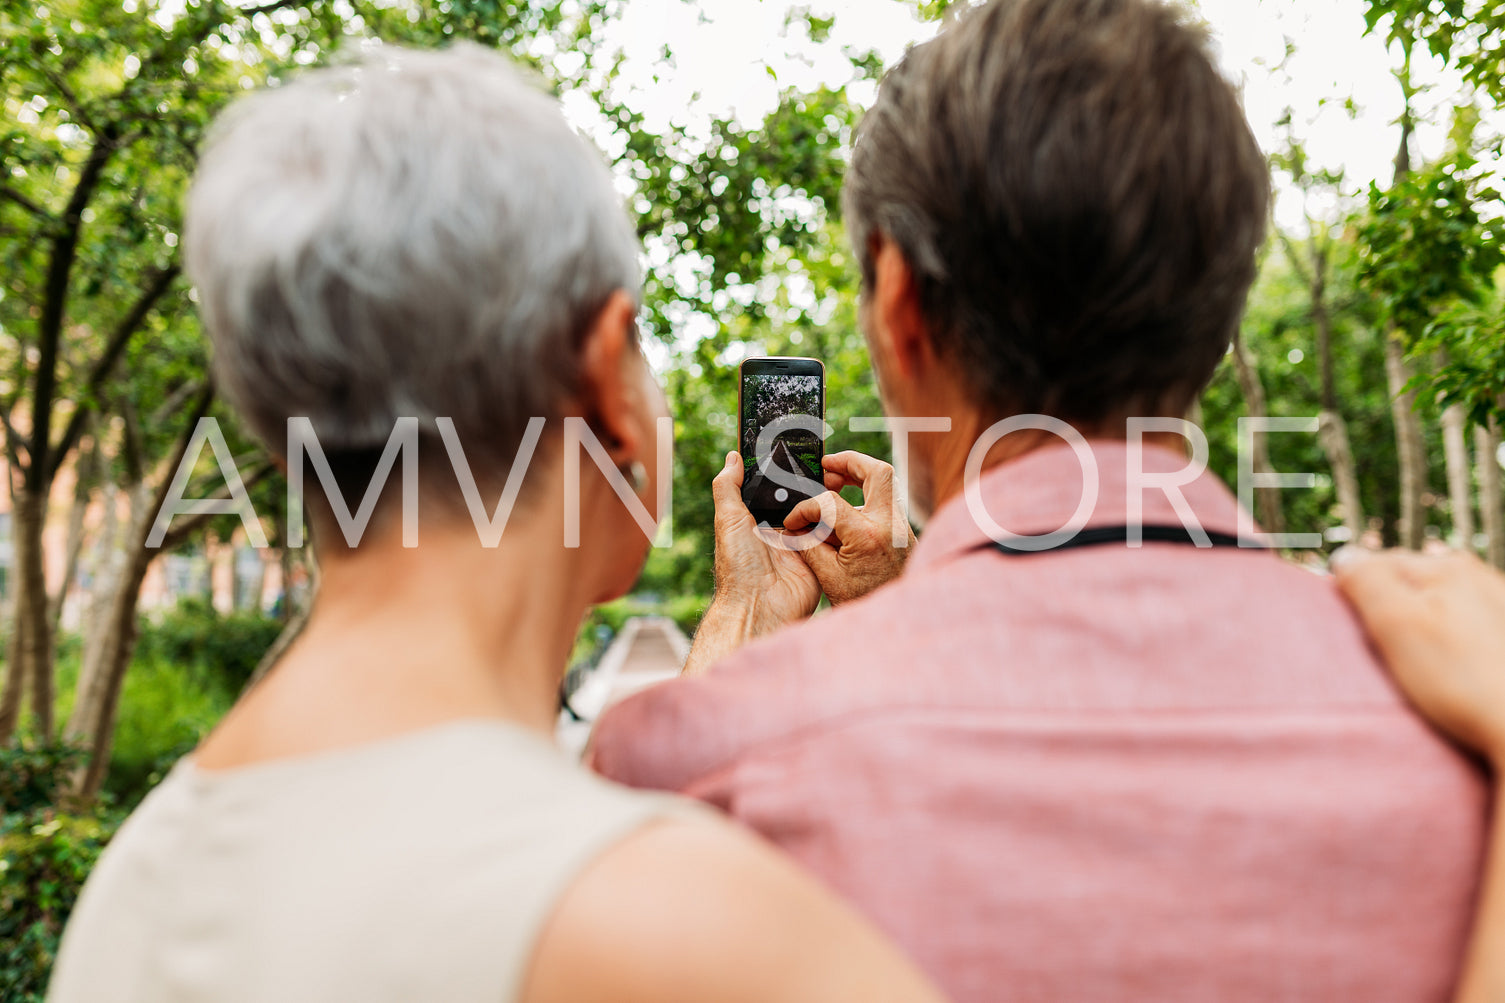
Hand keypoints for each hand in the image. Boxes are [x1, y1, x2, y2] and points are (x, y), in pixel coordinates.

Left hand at [682, 452, 821, 674]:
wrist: (761, 607)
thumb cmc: (739, 566)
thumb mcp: (728, 520)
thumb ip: (728, 487)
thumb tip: (733, 456)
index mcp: (757, 521)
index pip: (776, 490)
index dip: (786, 472)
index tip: (800, 447)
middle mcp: (781, 531)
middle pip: (801, 499)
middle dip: (812, 483)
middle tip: (825, 461)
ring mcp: (803, 545)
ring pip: (820, 514)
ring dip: (828, 500)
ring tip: (838, 477)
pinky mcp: (821, 558)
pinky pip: (833, 535)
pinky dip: (839, 523)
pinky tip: (846, 503)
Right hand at [783, 450, 915, 604]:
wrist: (899, 618)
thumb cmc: (864, 602)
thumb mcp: (829, 578)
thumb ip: (809, 546)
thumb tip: (794, 527)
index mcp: (868, 536)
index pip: (830, 503)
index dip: (805, 508)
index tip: (793, 520)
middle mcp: (890, 525)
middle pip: (877, 471)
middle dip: (849, 461)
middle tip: (826, 465)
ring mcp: (902, 526)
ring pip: (885, 483)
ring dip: (858, 477)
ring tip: (832, 483)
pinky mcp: (904, 531)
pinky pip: (885, 501)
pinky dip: (864, 496)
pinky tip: (845, 509)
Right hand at [1333, 546, 1504, 763]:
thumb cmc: (1463, 681)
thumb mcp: (1397, 625)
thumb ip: (1367, 582)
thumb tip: (1343, 556)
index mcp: (1449, 568)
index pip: (1376, 564)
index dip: (1358, 595)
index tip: (1359, 632)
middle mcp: (1481, 577)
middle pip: (1411, 584)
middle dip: (1392, 609)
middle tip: (1392, 653)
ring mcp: (1501, 606)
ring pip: (1440, 607)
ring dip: (1424, 627)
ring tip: (1427, 666)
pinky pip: (1466, 630)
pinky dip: (1453, 646)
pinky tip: (1456, 672)